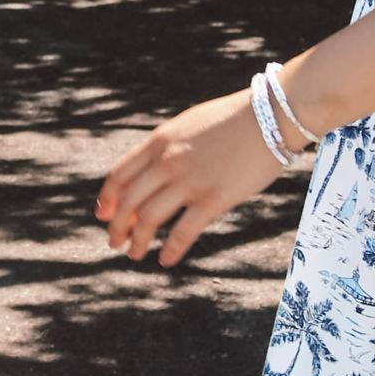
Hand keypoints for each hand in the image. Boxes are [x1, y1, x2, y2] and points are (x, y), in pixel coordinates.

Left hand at [95, 89, 285, 266]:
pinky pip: (183, 232)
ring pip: (148, 218)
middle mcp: (168, 162)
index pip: (119, 175)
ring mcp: (190, 181)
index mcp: (160, 142)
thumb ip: (167, 147)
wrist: (271, 115)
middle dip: (117, 226)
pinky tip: (166, 260)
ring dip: (137, 241)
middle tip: (114, 242)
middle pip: (129, 200)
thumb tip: (153, 169)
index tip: (103, 215)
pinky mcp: (214, 200)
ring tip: (134, 254)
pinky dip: (170, 250)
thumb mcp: (189, 125)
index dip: (108, 199)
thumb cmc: (233, 119)